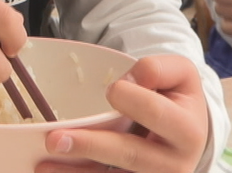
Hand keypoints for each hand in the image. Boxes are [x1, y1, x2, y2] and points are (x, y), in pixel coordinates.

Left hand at [38, 54, 210, 172]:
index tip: (111, 89)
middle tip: (55, 139)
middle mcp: (173, 164)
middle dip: (91, 146)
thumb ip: (158, 69)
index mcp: (188, 131)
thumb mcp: (181, 75)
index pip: (157, 114)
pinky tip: (51, 172)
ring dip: (76, 172)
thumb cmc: (177, 100)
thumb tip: (130, 80)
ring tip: (43, 164)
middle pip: (130, 155)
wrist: (187, 135)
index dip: (132, 100)